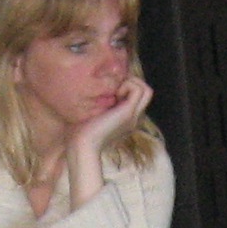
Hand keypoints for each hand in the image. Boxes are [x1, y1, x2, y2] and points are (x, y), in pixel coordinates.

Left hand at [65, 76, 154, 208]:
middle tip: (113, 87)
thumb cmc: (80, 132)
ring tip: (114, 91)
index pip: (136, 96)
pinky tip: (114, 94)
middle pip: (145, 92)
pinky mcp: (128, 112)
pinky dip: (128, 85)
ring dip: (131, 82)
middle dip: (131, 81)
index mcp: (125, 119)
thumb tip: (93, 92)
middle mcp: (133, 117)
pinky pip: (139, 90)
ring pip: (146, 89)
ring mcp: (133, 116)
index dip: (126, 85)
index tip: (109, 90)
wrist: (82, 146)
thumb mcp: (90, 115)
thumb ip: (97, 105)